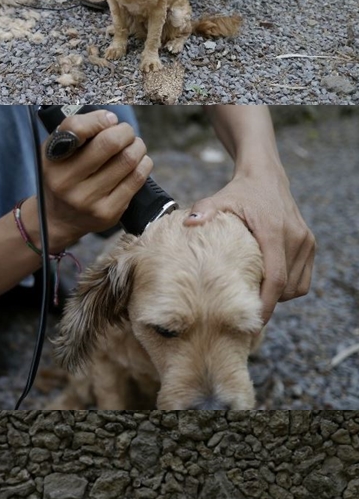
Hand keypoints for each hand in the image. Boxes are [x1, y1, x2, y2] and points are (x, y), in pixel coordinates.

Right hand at [43, 110, 152, 247]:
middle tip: (125, 133)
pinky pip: (137, 179)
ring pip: (128, 160)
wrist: (58, 218)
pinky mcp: (108, 212)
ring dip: (137, 147)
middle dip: (125, 131)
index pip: (76, 128)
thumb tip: (112, 120)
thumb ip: (77, 129)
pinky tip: (138, 163)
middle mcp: (67, 182)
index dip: (99, 119)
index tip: (109, 120)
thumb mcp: (56, 150)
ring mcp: (88, 200)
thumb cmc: (63, 174)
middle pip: (110, 143)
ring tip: (133, 146)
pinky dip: (144, 164)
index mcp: (53, 160)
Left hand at [184, 169, 315, 323]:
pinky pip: (303, 280)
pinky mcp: (310, 244)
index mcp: (273, 231)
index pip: (276, 279)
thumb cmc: (239, 192)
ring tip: (255, 296)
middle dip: (268, 305)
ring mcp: (305, 241)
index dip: (266, 305)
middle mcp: (295, 237)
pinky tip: (269, 284)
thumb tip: (188, 223)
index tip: (253, 322)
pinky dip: (288, 288)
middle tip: (246, 314)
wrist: (266, 176)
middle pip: (286, 288)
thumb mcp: (219, 199)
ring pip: (296, 286)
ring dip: (278, 297)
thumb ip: (204, 211)